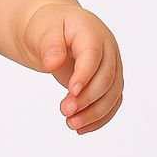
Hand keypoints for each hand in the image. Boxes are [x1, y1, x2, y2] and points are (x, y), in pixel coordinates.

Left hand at [22, 2, 123, 134]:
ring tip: (71, 124)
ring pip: (113, 93)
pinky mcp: (109, 81)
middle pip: (106, 77)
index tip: (71, 92)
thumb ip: (49, 46)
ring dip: (95, 112)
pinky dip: (100, 117)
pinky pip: (112, 102)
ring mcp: (111, 65)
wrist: (54, 30)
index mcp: (91, 31)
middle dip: (88, 98)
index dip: (85, 74)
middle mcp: (107, 48)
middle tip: (64, 112)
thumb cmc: (48, 28)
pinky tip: (82, 129)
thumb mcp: (43, 31)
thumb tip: (52, 64)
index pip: (93, 54)